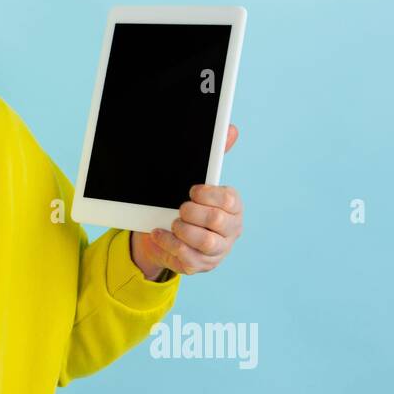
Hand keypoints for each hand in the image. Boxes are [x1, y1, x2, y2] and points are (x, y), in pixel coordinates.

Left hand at [131, 123, 242, 277]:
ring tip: (173, 222)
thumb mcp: (198, 182)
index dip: (208, 195)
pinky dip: (169, 243)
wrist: (164, 233)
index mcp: (233, 207)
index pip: (229, 201)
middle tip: (180, 207)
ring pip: (204, 241)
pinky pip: (187, 258)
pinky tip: (159, 233)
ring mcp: (216, 250)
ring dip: (183, 229)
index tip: (192, 190)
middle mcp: (229, 230)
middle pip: (216, 221)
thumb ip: (213, 157)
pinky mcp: (199, 265)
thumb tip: (231, 129)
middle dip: (193, 212)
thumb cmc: (187, 204)